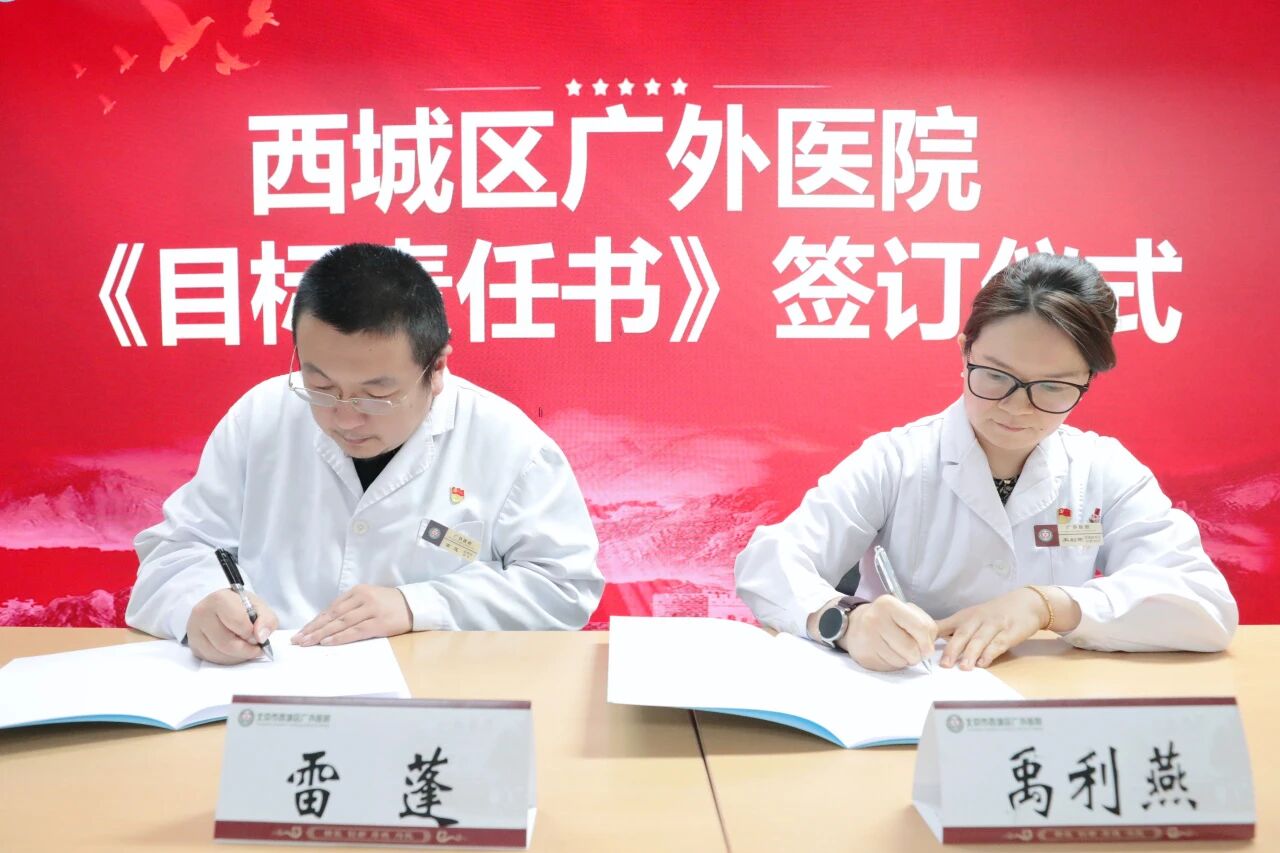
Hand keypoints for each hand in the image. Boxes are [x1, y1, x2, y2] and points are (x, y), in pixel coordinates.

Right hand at [186, 589, 277, 664]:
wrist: (223, 607)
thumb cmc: (242, 607)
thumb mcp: (260, 607)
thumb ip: (267, 620)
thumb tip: (261, 637)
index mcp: (219, 599)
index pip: (238, 623)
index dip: (252, 633)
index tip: (258, 634)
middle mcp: (202, 614)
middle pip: (227, 644)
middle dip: (246, 649)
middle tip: (255, 646)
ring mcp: (194, 631)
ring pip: (219, 655)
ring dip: (238, 657)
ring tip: (246, 646)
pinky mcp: (193, 646)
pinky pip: (213, 660)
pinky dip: (229, 660)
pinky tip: (235, 650)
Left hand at [294, 584, 412, 646]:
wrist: (414, 605)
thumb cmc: (389, 604)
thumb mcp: (368, 599)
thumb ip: (350, 608)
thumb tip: (326, 624)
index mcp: (358, 591)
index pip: (331, 608)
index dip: (315, 621)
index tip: (301, 632)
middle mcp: (363, 598)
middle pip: (332, 615)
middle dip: (313, 629)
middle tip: (297, 640)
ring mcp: (371, 610)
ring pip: (340, 623)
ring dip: (321, 634)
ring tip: (307, 643)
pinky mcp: (379, 622)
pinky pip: (355, 631)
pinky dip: (339, 637)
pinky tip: (327, 642)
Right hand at [842, 595, 937, 671]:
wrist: (855, 625)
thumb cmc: (887, 619)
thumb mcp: (905, 612)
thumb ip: (924, 624)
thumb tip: (931, 646)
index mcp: (889, 604)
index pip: (921, 627)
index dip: (928, 642)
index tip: (927, 646)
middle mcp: (875, 619)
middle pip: (911, 648)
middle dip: (918, 655)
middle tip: (915, 652)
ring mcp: (867, 638)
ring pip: (901, 661)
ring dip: (906, 660)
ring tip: (899, 651)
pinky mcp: (864, 656)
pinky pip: (889, 667)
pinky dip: (894, 664)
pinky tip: (888, 654)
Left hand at [936, 588, 1046, 669]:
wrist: (1026, 603)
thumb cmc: (993, 614)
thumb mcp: (971, 617)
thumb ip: (953, 629)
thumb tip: (930, 642)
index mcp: (964, 617)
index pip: (945, 625)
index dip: (933, 636)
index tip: (922, 647)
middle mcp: (977, 619)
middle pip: (962, 634)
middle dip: (952, 649)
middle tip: (944, 665)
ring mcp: (994, 626)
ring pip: (980, 639)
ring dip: (971, 653)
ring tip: (964, 667)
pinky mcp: (1009, 633)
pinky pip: (998, 644)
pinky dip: (990, 653)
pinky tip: (984, 662)